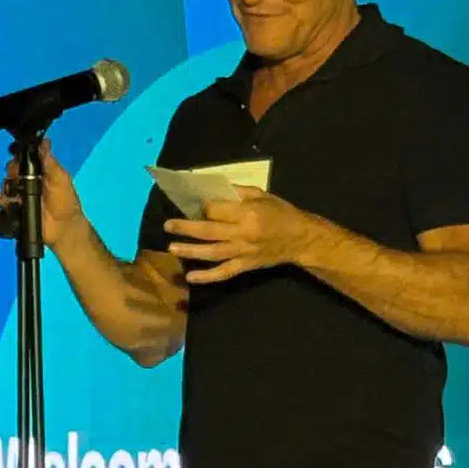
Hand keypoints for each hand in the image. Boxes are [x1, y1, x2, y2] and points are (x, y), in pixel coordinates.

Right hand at [0, 138, 83, 248]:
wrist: (62, 229)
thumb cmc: (65, 202)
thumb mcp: (61, 178)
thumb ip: (50, 161)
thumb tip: (44, 142)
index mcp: (40, 172)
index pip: (24, 159)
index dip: (18, 156)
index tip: (16, 156)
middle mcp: (29, 182)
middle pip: (11, 170)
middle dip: (11, 171)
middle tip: (17, 177)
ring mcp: (21, 195)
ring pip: (6, 185)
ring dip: (7, 186)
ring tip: (14, 193)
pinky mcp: (15, 208)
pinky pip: (2, 200)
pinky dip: (1, 199)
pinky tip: (5, 200)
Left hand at [163, 187, 314, 283]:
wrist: (300, 238)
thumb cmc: (280, 212)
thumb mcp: (262, 194)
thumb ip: (237, 191)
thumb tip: (211, 190)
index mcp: (247, 213)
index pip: (216, 210)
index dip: (201, 207)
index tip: (191, 204)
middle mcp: (243, 233)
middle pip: (208, 231)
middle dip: (185, 228)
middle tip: (168, 225)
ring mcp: (243, 252)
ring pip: (212, 253)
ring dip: (190, 251)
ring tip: (172, 248)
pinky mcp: (245, 266)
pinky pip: (224, 273)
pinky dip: (207, 277)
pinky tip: (191, 277)